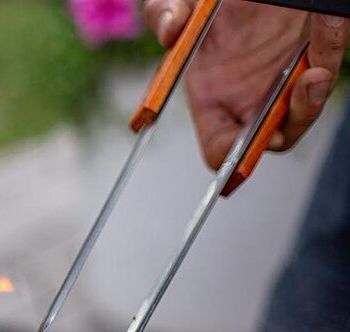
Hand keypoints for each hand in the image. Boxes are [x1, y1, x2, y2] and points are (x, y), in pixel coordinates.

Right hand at [143, 0, 345, 168]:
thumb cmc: (219, 0)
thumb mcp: (185, 2)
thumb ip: (163, 13)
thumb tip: (170, 32)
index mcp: (212, 94)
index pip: (220, 148)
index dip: (226, 157)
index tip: (234, 145)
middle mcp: (251, 94)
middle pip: (269, 139)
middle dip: (277, 132)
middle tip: (268, 124)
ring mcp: (287, 76)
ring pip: (305, 108)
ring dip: (308, 101)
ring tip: (312, 76)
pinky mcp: (318, 50)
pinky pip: (328, 59)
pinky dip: (328, 47)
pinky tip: (324, 32)